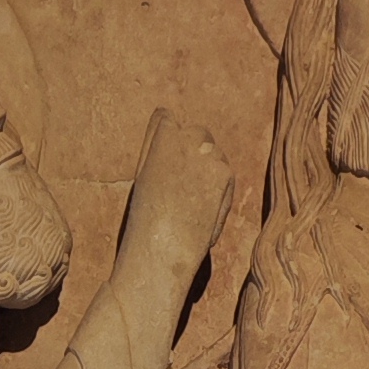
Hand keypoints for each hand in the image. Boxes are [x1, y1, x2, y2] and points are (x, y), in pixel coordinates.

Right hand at [122, 109, 233, 294]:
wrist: (162, 250)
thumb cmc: (144, 219)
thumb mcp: (144, 174)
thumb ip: (158, 148)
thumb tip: (169, 122)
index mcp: (161, 134)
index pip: (165, 118)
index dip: (162, 145)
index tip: (162, 169)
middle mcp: (187, 136)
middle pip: (196, 133)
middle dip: (193, 153)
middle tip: (181, 188)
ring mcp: (209, 152)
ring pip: (214, 157)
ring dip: (207, 175)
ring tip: (189, 206)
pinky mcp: (225, 172)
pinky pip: (224, 178)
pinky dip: (218, 196)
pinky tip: (202, 215)